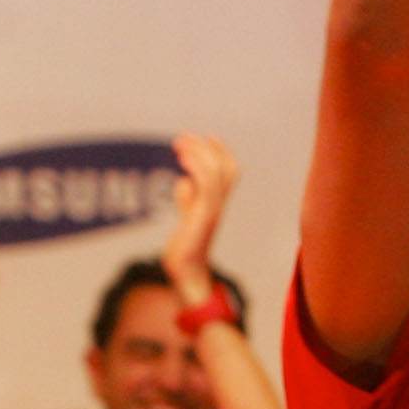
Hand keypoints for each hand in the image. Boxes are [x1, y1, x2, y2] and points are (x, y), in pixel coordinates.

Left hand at [159, 133, 237, 305]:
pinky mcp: (204, 216)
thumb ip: (188, 201)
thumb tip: (183, 182)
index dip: (222, 151)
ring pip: (217, 172)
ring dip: (198, 153)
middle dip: (206, 147)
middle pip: (226, 168)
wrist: (187, 273)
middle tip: (183, 137)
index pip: (229, 172)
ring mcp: (213, 210)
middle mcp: (219, 205)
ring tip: (179, 144)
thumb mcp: (187, 219)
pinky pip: (207, 185)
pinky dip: (196, 167)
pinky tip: (181, 160)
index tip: (207, 135)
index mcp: (217, 204)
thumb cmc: (185, 251)